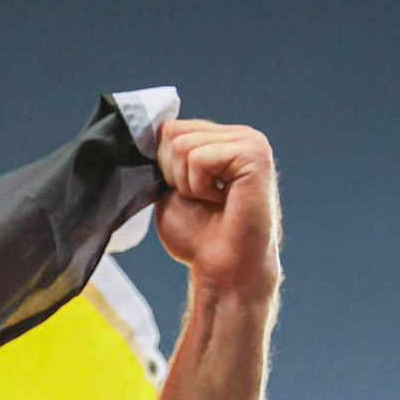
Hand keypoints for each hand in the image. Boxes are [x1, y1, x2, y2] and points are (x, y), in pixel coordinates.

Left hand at [154, 119, 280, 299]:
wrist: (224, 270)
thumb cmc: (199, 237)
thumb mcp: (169, 192)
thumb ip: (164, 161)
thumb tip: (145, 135)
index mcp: (221, 140)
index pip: (168, 129)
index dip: (165, 167)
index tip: (188, 195)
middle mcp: (238, 135)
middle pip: (172, 133)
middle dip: (174, 174)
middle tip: (202, 200)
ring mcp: (250, 141)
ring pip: (182, 146)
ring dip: (188, 183)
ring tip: (213, 201)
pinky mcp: (254, 154)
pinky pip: (200, 158)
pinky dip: (200, 187)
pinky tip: (223, 201)